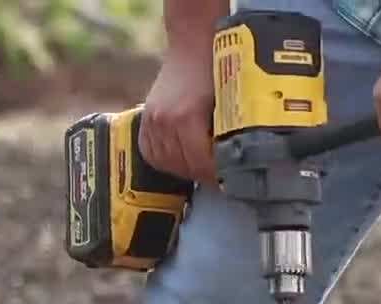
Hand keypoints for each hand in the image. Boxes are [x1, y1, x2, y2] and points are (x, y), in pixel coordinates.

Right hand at [138, 38, 215, 183]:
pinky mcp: (145, 120)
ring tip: (201, 167)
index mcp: (186, 118)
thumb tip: (236, 163)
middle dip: (204, 174)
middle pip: (184, 167)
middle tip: (219, 175)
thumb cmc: (214, 68)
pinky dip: (166, 160)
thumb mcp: (228, 102)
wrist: (192, 44)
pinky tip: (180, 158)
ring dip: (185, 169)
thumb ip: (227, 135)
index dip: (217, 176)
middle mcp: (164, 122)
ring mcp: (152, 121)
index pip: (201, 164)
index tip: (229, 180)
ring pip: (167, 164)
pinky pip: (151, 153)